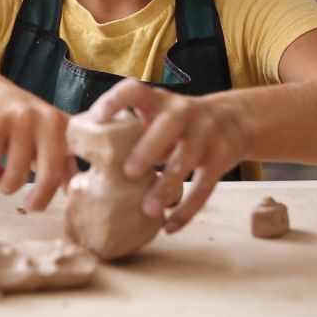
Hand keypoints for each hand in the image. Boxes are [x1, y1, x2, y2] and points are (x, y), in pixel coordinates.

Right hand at [0, 77, 76, 210]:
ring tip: (3, 175)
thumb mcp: (47, 138)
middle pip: (50, 176)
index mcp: (65, 126)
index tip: (68, 201)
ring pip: (15, 177)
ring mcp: (21, 118)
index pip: (77, 162)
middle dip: (38, 201)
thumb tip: (75, 195)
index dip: (75, 187)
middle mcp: (48, 119)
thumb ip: (64, 164)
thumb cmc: (20, 123)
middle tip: (29, 206)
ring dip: (6, 186)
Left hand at [89, 78, 246, 232]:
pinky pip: (205, 188)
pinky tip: (169, 226)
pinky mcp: (220, 160)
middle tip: (127, 173)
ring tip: (148, 210)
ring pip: (187, 161)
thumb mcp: (157, 114)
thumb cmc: (177, 123)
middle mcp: (184, 113)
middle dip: (148, 149)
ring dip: (167, 186)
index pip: (135, 90)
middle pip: (167, 127)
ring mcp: (205, 136)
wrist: (233, 120)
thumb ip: (130, 128)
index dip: (115, 101)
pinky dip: (187, 210)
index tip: (96, 118)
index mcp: (160, 100)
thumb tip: (83, 157)